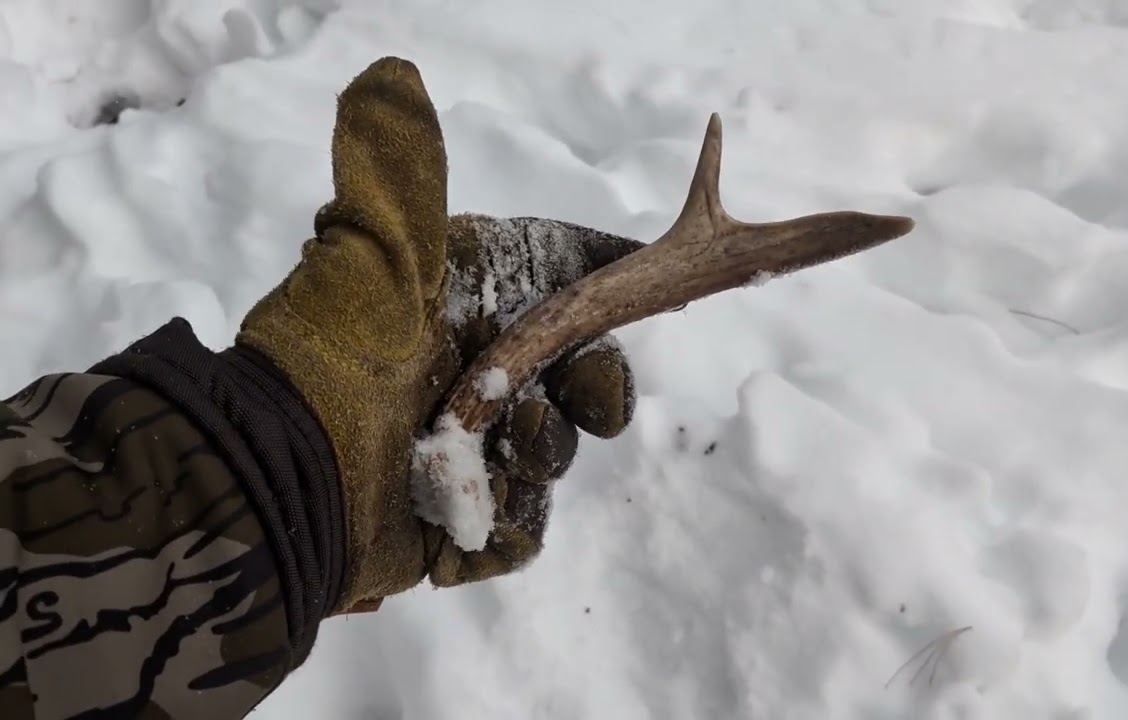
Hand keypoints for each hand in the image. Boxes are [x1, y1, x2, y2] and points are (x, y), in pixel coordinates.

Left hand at [233, 56, 638, 613]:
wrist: (274, 485)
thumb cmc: (328, 359)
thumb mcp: (365, 259)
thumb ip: (396, 176)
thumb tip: (390, 74)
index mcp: (466, 305)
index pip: (565, 286)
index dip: (607, 290)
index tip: (631, 295)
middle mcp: (475, 370)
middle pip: (580, 375)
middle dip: (585, 390)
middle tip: (547, 404)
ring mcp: (471, 448)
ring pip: (556, 451)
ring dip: (535, 457)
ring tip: (479, 458)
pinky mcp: (460, 517)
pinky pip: (522, 528)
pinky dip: (504, 527)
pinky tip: (471, 516)